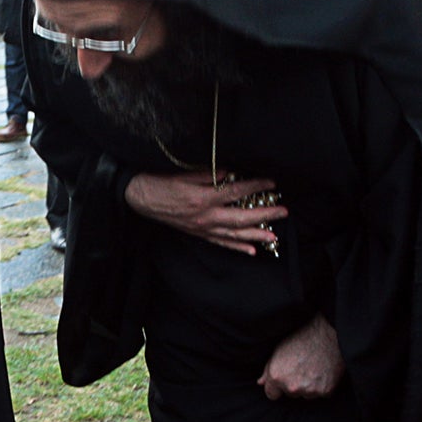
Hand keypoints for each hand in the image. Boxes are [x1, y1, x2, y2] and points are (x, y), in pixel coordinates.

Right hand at [124, 170, 285, 255]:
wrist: (138, 196)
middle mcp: (205, 217)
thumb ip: (211, 173)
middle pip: (241, 218)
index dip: (256, 187)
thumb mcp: (185, 171)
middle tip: (283, 212)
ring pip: (233, 235)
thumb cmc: (159, 180)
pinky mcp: (196, 233)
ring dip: (255, 236)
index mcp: (203, 198)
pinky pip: (220, 243)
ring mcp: (201, 228)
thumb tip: (232, 173)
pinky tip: (250, 250)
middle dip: (265, 215)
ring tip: (273, 237)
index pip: (237, 192)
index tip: (271, 182)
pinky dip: (236, 247)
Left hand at [259, 316, 342, 400]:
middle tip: (303, 366)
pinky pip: (321, 393)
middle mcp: (291, 387)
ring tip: (314, 366)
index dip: (277, 387)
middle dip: (294, 384)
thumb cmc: (302, 337)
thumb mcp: (279, 349)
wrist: (329, 332)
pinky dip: (323, 385)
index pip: (271, 395)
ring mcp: (309, 391)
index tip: (284, 378)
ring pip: (306, 394)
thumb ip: (268, 369)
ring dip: (309, 386)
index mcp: (277, 377)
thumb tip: (261, 383)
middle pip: (290, 394)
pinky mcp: (325, 392)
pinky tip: (324, 370)